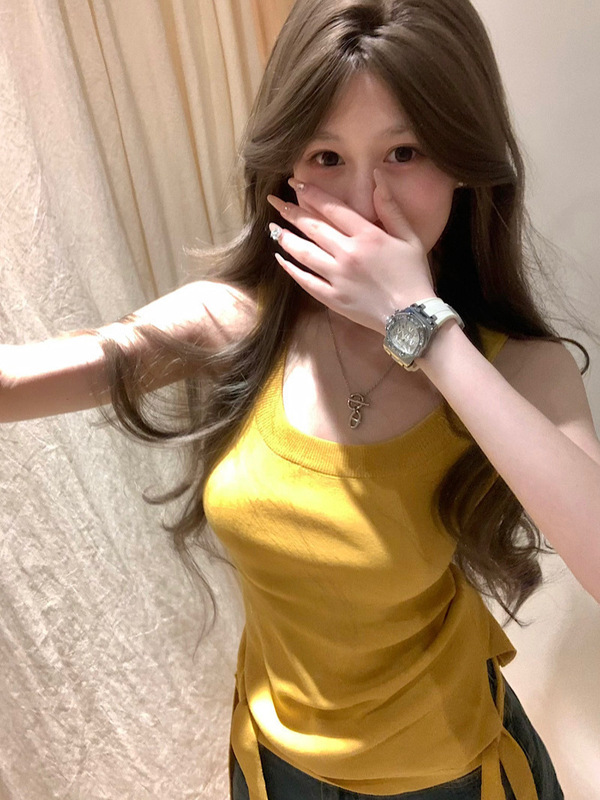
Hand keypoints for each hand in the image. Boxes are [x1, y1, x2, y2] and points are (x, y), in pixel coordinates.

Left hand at [266, 170, 435, 333]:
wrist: (412, 316)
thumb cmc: (414, 275)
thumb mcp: (409, 237)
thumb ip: (390, 207)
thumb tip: (377, 176)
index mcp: (367, 236)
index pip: (332, 208)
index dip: (311, 193)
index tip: (295, 182)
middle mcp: (348, 254)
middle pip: (313, 227)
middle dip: (291, 211)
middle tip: (274, 201)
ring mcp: (338, 277)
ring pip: (304, 253)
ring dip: (286, 238)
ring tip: (273, 228)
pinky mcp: (332, 298)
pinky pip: (306, 281)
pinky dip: (291, 269)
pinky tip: (281, 259)